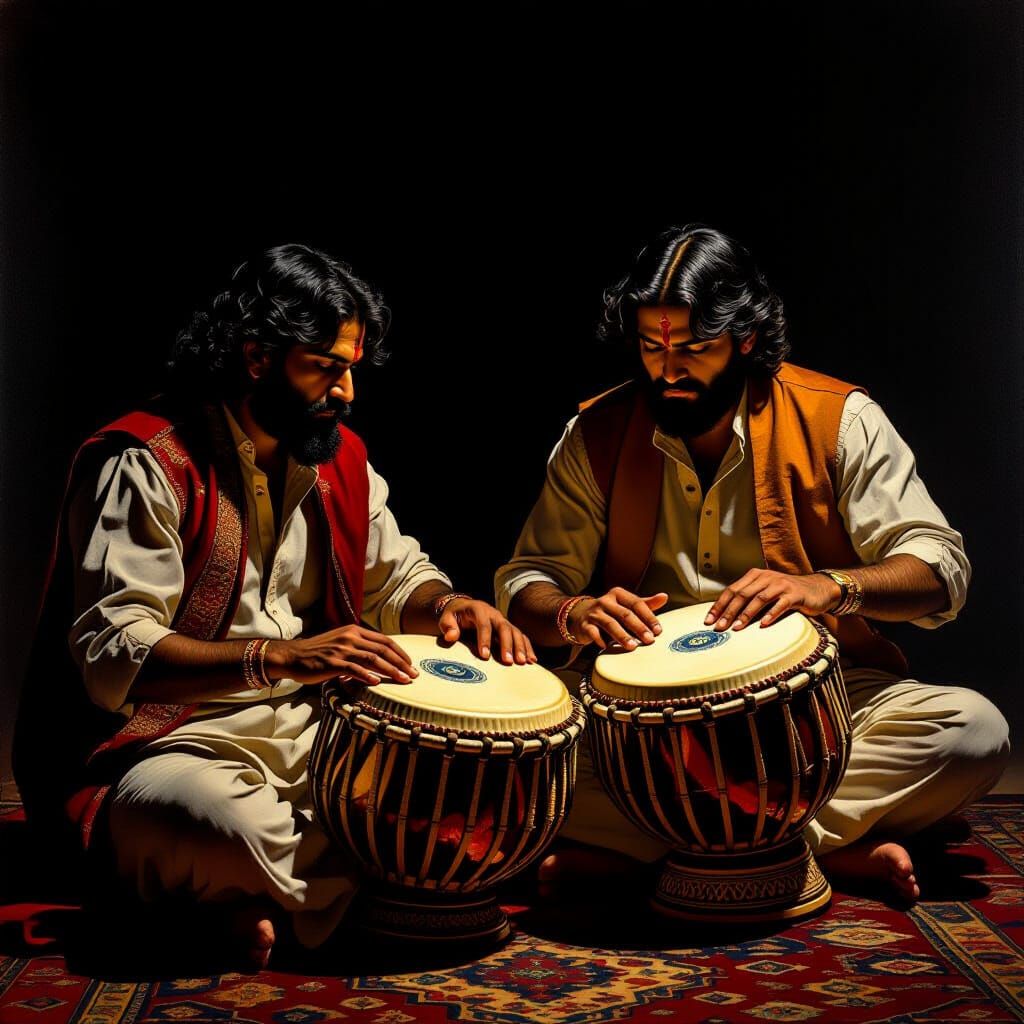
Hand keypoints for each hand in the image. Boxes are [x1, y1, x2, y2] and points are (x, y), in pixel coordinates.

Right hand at [268, 625, 417, 685]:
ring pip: (372, 659)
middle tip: (413, 675)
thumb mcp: (342, 643)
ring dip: (390, 670)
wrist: (294, 656)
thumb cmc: (319, 653)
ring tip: (403, 680)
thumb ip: (360, 648)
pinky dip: (367, 675)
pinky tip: (377, 682)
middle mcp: (350, 637)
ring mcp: (341, 649)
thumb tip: (381, 660)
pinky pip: (353, 669)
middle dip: (401, 663)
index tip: (411, 664)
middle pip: (382, 649)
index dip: (400, 652)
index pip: (384, 640)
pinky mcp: (332, 663)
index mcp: (355, 631)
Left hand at [439, 598, 536, 664]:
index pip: (483, 624)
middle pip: (503, 627)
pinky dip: (527, 647)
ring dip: (520, 647)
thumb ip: (448, 626)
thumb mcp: (447, 618)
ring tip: (523, 662)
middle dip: (507, 644)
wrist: (464, 608)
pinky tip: (532, 660)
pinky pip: (521, 636)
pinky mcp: (508, 628)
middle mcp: (494, 614)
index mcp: (478, 610)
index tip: (484, 656)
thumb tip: (451, 636)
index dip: (485, 639)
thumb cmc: (455, 616)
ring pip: (515, 632)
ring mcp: (503, 621)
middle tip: (508, 661)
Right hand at [568, 588, 668, 649]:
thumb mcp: (626, 605)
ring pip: (610, 624)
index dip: (648, 617)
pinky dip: (600, 640)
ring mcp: (594, 612)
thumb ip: (645, 603)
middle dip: (639, 628)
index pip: (637, 603)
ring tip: (632, 647)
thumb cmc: (610, 611)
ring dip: (622, 636)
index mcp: (618, 594)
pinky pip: (593, 633)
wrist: (580, 614)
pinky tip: (607, 647)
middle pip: (625, 614)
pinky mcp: (584, 625)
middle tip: (649, 640)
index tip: (658, 630)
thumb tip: (664, 597)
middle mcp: (606, 601)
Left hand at [704, 570, 841, 630]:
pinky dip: (771, 614)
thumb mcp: (765, 591)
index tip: (709, 620)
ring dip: (746, 614)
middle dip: (728, 612)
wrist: (817, 589)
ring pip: (759, 599)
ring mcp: (781, 585)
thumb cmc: (786, 593)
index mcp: (755, 575)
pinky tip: (763, 625)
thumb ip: (748, 599)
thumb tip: (725, 616)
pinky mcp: (795, 594)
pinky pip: (780, 604)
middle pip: (742, 594)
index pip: (732, 590)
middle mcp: (766, 577)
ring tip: (736, 627)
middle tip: (719, 627)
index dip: (719, 605)